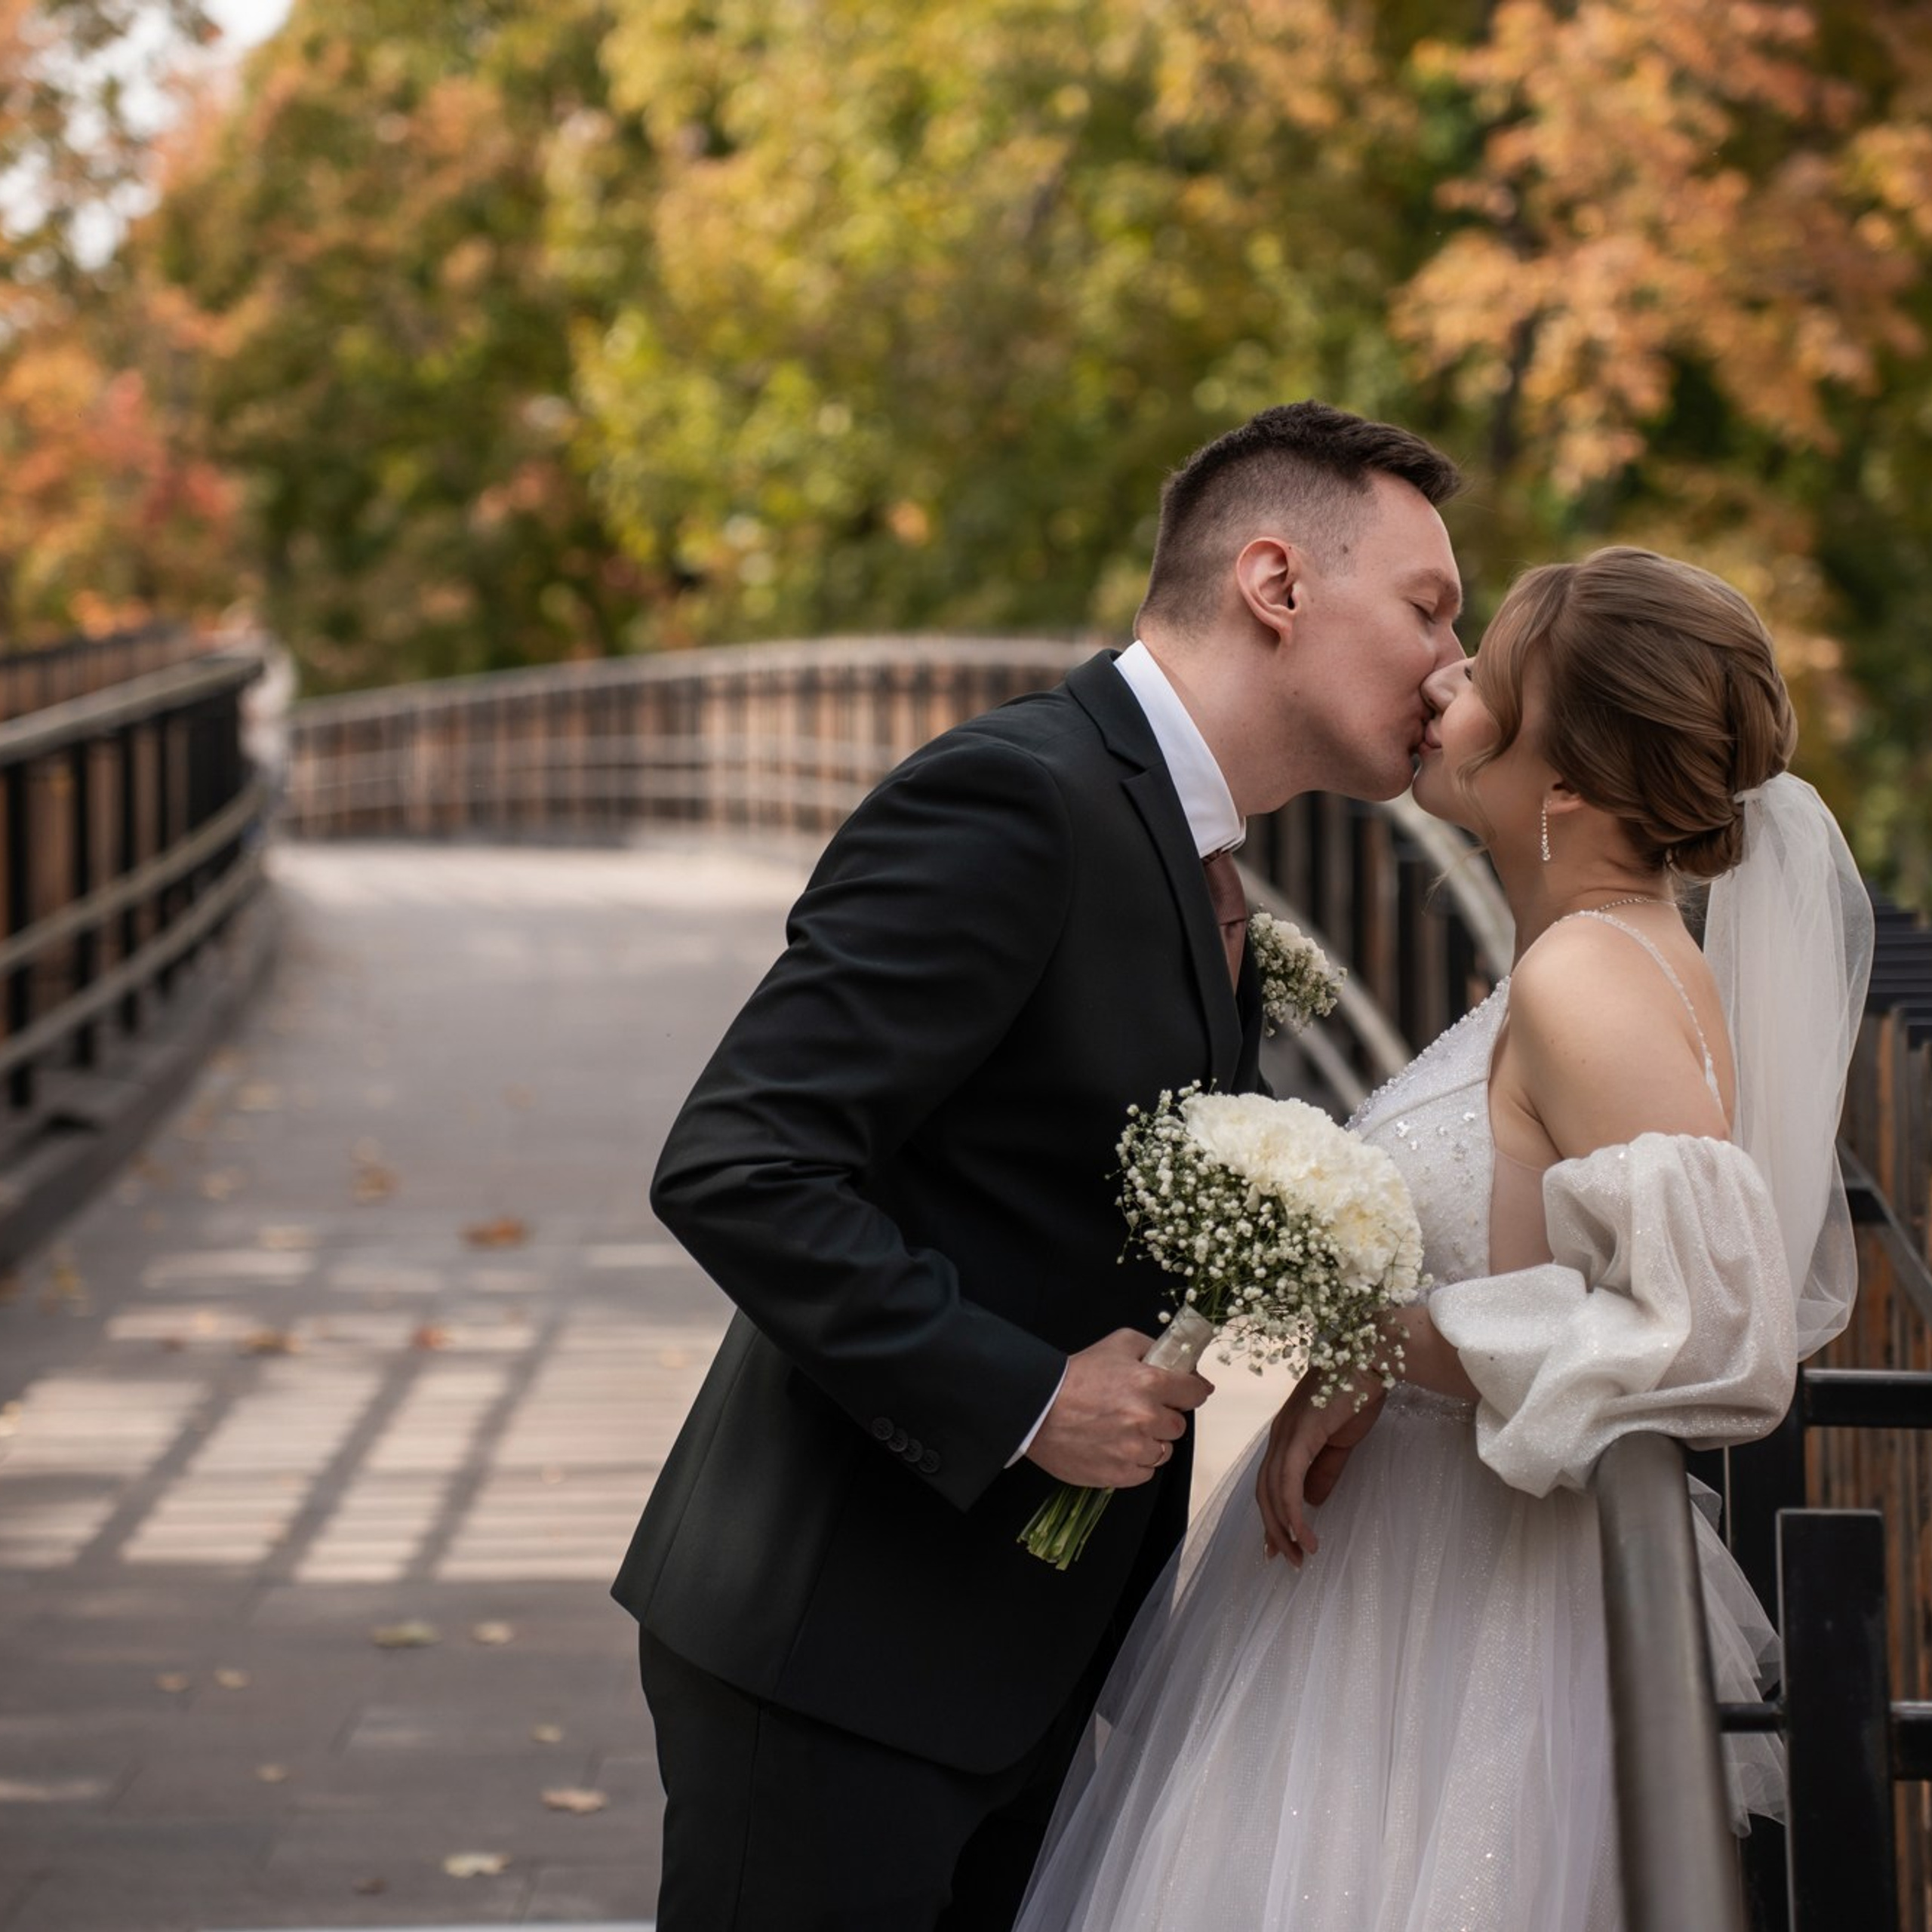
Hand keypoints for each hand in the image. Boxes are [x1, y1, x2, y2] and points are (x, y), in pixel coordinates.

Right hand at [1026, 1329, 1213, 1488]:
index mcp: (1150, 1383)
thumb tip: (1186, 1367)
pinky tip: (1114, 1446)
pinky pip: (1145, 1472)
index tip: (1185, 1393)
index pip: (1196, 1393)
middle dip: (1163, 1416)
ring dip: (1150, 1442)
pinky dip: (1134, 1462)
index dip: (1190, 1391)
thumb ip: (1155, 1349)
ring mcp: (1134, 1449)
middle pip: (1179, 1425)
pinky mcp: (1120, 1474)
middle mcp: (1147, 1418)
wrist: (1038, 1409)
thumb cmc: (1076, 1375)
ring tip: (1122, 1430)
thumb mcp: (1118, 1343)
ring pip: (1164, 1451)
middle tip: (1137, 1409)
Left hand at [1256, 1368, 1386, 1566]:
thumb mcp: (1341, 1442)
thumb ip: (1324, 1470)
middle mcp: (1279, 1435)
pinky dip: (1293, 1511)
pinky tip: (1305, 1533)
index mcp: (1286, 1435)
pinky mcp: (1300, 1434)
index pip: (1269, 1482)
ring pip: (1272, 1491)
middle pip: (1264, 1491)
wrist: (1371, 1358)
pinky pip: (1289, 1481)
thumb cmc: (1358, 1394)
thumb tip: (1312, 1502)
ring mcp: (1286, 1433)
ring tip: (1303, 1554)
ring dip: (1284, 1528)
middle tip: (1290, 1561)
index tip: (1280, 1547)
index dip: (1272, 1516)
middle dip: (1274, 1530)